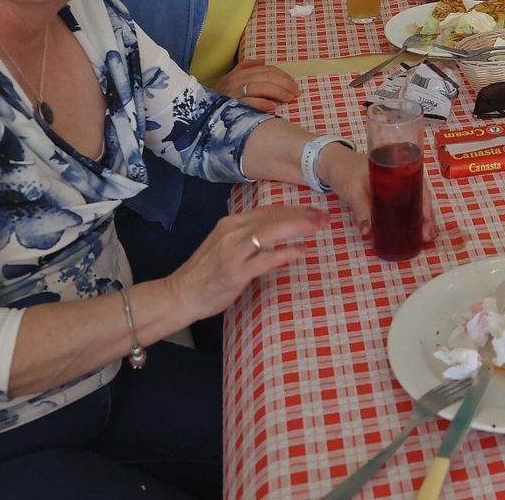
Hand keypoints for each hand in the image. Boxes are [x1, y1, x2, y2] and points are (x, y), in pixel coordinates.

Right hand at [165, 205, 327, 320]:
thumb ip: (249, 238)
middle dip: (301, 215)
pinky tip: (300, 252)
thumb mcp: (226, 246)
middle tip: (324, 216)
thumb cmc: (205, 273)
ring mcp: (233, 252)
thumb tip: (277, 233)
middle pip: (272, 217)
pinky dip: (284, 253)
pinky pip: (265, 259)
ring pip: (270, 231)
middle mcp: (232, 232)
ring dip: (297, 227)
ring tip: (318, 227)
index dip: (293, 209)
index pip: (267, 211)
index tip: (313, 210)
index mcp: (231, 223)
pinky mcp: (235, 273)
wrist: (180, 295)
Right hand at [216, 58, 298, 111]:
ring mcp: (233, 94)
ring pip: (260, 87)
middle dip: (284, 84)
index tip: (293, 84)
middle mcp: (235, 81)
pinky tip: (273, 107)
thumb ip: (245, 67)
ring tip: (289, 99)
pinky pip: (250, 102)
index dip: (282, 75)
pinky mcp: (231, 106)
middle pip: (265, 77)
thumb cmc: (221, 97)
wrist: (204, 114)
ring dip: (278, 92)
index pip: (265, 70)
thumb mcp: (230, 79)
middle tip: (296, 92)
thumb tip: (262, 60)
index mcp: (238, 74)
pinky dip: (263, 103)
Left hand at [316, 142, 437, 245]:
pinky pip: (403, 204)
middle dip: (427, 216)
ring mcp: (395, 185)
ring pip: (414, 201)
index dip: (426, 206)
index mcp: (398, 168)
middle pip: (421, 196)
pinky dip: (410, 216)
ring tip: (425, 236)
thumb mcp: (352, 189)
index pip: (419, 187)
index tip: (428, 223)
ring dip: (421, 218)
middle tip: (428, 236)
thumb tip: (368, 232)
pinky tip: (413, 229)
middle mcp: (401, 176)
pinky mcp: (388, 193)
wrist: (333, 162)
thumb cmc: (344, 170)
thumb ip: (360, 209)